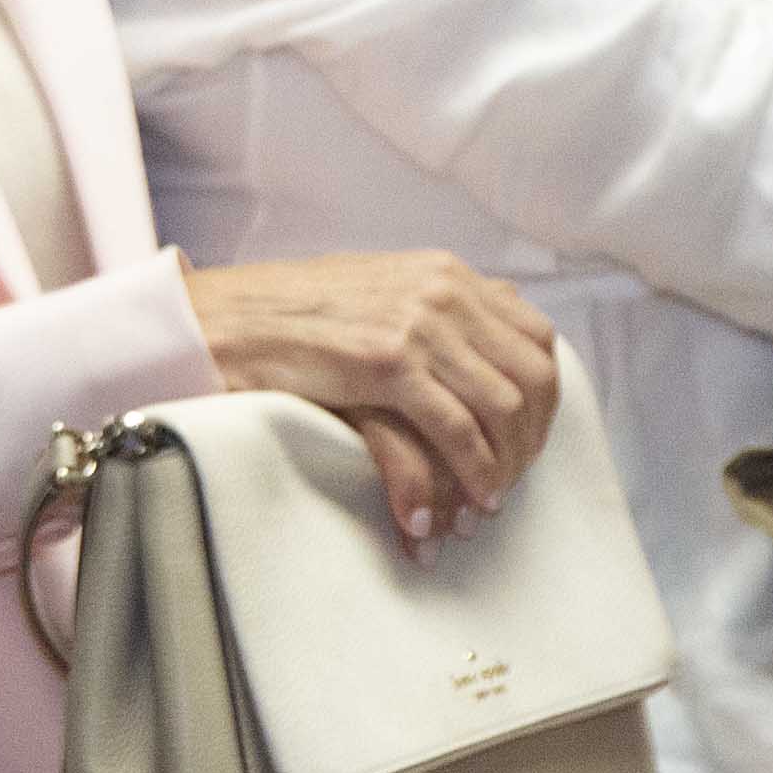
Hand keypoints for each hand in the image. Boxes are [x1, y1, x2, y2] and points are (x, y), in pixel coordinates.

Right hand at [181, 252, 562, 546]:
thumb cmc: (293, 315)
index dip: (545, 398)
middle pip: (533, 375)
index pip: (536, 337)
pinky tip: (466, 499)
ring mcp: (418, 324)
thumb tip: (498, 315)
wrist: (227, 317)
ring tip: (489, 499)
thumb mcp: (380, 290)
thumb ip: (438, 302)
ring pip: (505, 405)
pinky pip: (459, 428)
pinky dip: (473, 471)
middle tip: (516, 478)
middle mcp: (443, 291)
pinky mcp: (388, 362)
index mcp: (446, 273)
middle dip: (532, 438)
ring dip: (506, 462)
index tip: (528, 439)